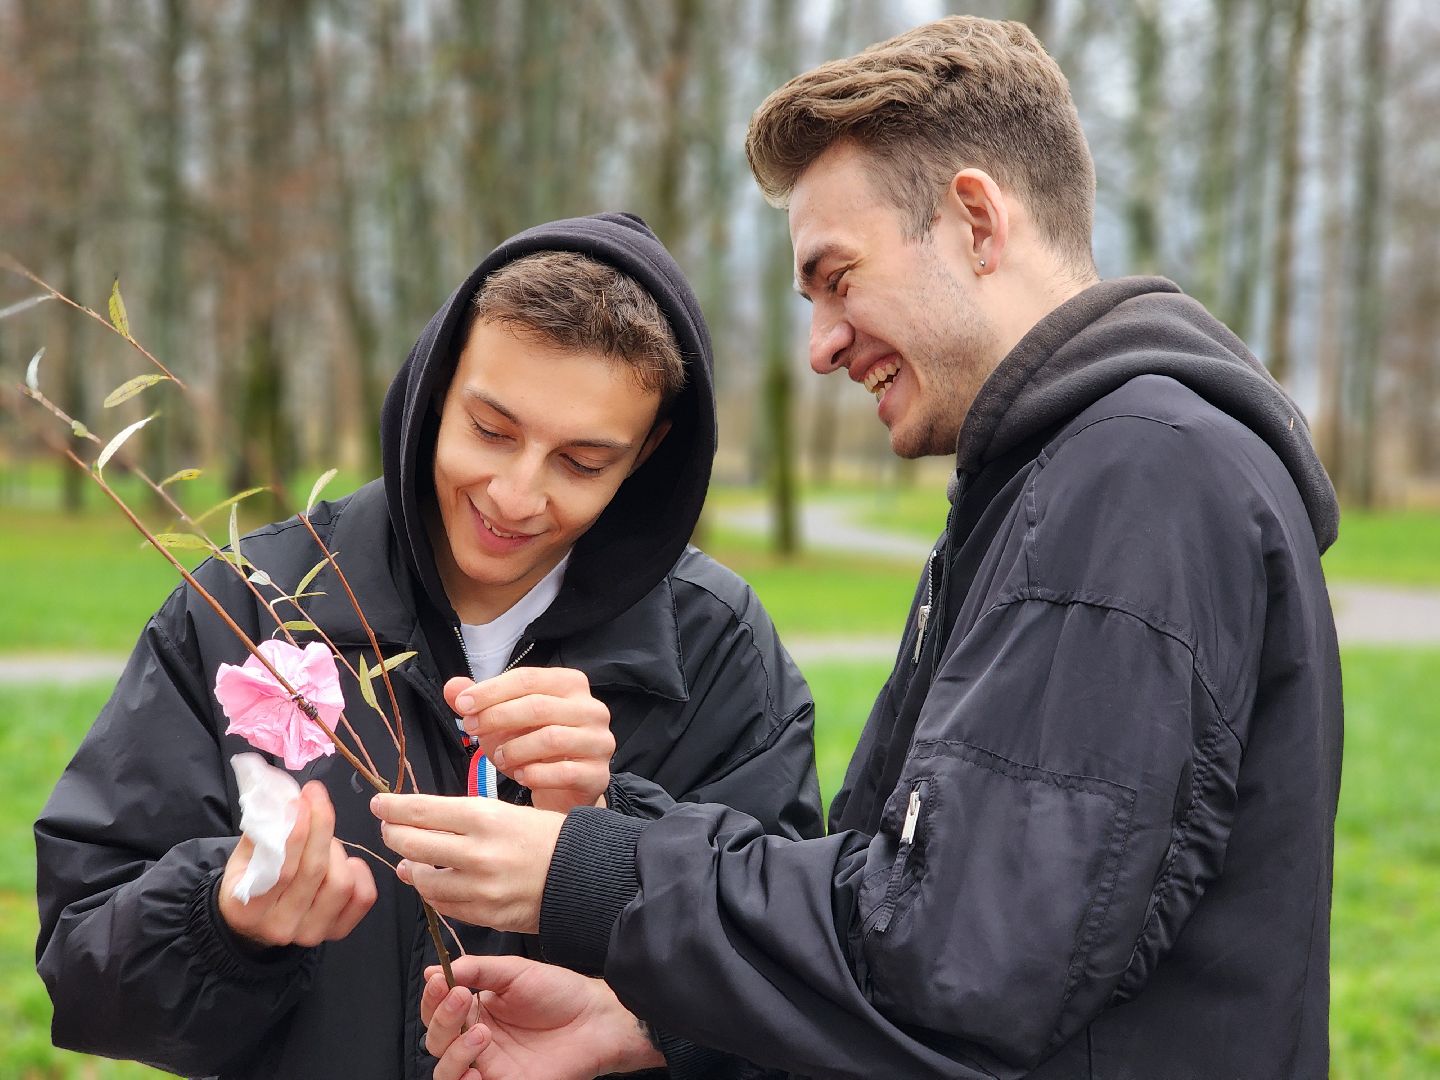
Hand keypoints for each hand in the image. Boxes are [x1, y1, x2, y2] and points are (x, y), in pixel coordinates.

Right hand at [219, 781, 376, 947]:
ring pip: (340, 882)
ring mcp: (311, 932)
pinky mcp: (336, 932)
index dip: (296, 832)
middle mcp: (281, 927)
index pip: (281, 869)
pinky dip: (360, 872)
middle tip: (316, 796)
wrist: (255, 923)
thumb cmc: (249, 880)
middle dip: (320, 826)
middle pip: (313, 871)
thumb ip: (262, 832)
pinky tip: (347, 861)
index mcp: (247, 909)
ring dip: (336, 851)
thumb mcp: (242, 858)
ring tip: (325, 841)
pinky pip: (362, 897)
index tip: (302, 800)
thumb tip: (287, 801)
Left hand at [371, 793, 562, 932]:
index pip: (422, 810)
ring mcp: (479, 888)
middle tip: (389, 830)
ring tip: (410, 862)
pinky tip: (434, 884)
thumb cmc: (546, 836)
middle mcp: (478, 852)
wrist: (583, 873)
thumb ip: (462, 819)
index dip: (392, 808)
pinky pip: (444, 906)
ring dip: (410, 870)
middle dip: (393, 835)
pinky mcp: (485, 915)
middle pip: (412, 844)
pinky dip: (433, 894)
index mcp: (485, 817)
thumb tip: (418, 828)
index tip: (378, 804)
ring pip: (422, 881)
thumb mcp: (506, 813)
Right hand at [421, 954, 663, 1079]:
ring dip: (454, 1052)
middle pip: (436, 1041)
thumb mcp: (514, 972)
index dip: (432, 997)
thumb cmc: (560, 992)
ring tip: (481, 1033)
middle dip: (442, 1019)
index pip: (438, 1010)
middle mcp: (477, 1040)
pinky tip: (475, 1070)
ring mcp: (490, 1066)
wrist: (596, 1018)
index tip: (439, 979)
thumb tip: (434, 970)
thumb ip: (476, 970)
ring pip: (445, 1071)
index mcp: (477, 1012)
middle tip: (461, 997)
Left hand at [445, 669, 613, 812]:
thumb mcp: (504, 722)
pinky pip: (564, 772)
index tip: (462, 705)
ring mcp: (599, 741)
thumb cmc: (534, 748)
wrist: (566, 788)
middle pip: (539, 706)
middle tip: (472, 729)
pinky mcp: (599, 774)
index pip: (528, 679)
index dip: (492, 690)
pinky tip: (521, 776)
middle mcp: (592, 709)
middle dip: (498, 717)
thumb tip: (452, 687)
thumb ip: (480, 703)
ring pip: (552, 738)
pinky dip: (536, 775)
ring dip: (516, 749)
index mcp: (570, 684)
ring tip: (499, 758)